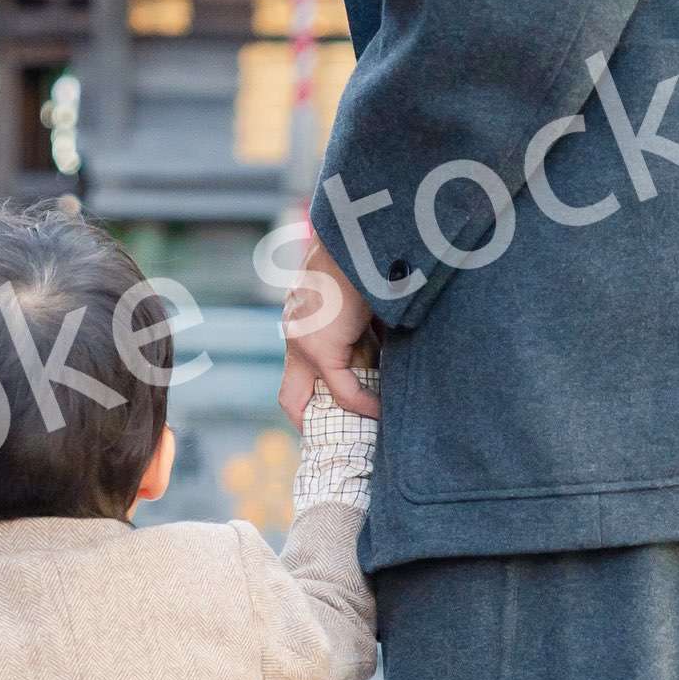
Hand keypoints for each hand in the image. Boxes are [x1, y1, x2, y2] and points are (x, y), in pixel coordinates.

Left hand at [277, 220, 382, 422]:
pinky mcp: (321, 348)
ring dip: (338, 415)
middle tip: (336, 439)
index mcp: (303, 320)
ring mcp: (303, 343)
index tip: (337, 412)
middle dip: (308, 422)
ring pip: (308, 398)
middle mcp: (296, 334)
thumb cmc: (364, 259)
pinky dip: (364, 405)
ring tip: (366, 428)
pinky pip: (344, 391)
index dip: (314, 394)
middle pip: (289, 396)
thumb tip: (389, 351)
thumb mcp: (362, 297)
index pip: (299, 368)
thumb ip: (366, 326)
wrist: (356, 239)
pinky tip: (382, 412)